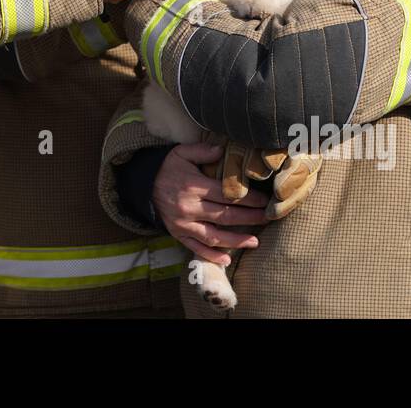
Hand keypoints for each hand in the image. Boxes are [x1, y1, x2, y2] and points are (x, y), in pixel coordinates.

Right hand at [153, 142, 268, 264]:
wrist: (143, 186)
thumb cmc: (167, 168)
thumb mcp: (181, 153)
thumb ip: (202, 151)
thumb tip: (223, 151)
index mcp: (193, 187)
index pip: (226, 195)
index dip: (248, 199)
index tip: (264, 201)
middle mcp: (189, 208)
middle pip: (225, 216)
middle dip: (249, 218)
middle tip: (267, 219)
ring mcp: (183, 224)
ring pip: (214, 236)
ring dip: (236, 241)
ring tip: (254, 242)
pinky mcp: (178, 234)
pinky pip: (196, 248)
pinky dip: (211, 255)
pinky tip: (227, 259)